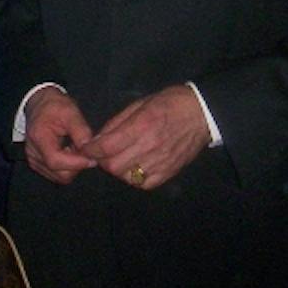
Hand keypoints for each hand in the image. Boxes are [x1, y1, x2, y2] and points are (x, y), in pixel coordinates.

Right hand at [22, 86, 95, 183]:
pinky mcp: (38, 164)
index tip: (92, 158)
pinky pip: (56, 175)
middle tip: (85, 150)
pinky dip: (67, 167)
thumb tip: (91, 150)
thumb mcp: (71, 112)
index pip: (55, 161)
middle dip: (76, 165)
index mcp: (39, 137)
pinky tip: (69, 152)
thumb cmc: (54, 106)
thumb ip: (81, 131)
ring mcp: (34, 161)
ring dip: (72, 167)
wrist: (40, 104)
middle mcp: (33, 153)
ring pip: (59, 177)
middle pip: (59, 173)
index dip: (76, 163)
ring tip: (75, 148)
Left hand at [81, 85, 209, 188]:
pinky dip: (134, 178)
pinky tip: (135, 167)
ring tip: (120, 158)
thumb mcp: (139, 104)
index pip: (107, 146)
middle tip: (103, 153)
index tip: (85, 148)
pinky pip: (144, 184)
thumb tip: (97, 138)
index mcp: (141, 126)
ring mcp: (161, 162)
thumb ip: (117, 123)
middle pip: (114, 166)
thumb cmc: (169, 103)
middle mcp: (150, 147)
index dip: (91, 149)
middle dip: (102, 161)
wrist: (201, 114)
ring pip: (127, 177)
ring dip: (118, 170)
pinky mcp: (169, 173)